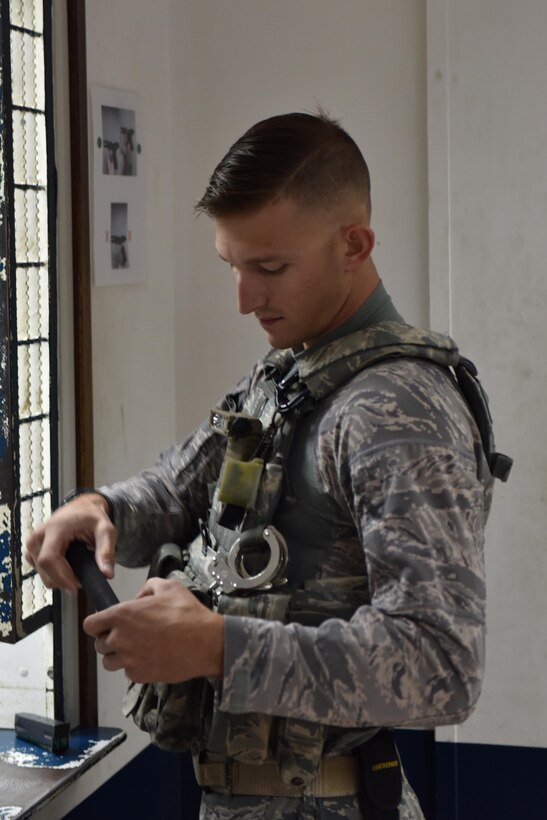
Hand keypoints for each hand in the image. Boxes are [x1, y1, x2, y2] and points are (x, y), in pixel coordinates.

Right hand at [25, 494, 115, 593]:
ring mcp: (33, 544)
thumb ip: (106, 551)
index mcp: (54, 528)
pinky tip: (66, 566)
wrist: (81, 508)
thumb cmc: (91, 516)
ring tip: (76, 569)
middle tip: (82, 578)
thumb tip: (107, 574)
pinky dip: (53, 574)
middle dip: (63, 580)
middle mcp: (38, 536)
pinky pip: (40, 570)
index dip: (60, 577)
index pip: (48, 559)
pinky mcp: (32, 550)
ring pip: (41, 573)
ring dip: (58, 578)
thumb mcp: (105, 530)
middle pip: (43, 569)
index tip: (75, 587)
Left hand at [83, 578, 223, 682]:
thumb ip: (147, 588)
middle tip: (128, 635)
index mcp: (122, 615)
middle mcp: (120, 639)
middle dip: (109, 639)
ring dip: (118, 655)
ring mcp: (128, 660)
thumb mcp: (169, 587)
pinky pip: (127, 672)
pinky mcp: (139, 676)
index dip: (97, 623)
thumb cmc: (187, 613)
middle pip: (98, 645)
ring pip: (109, 662)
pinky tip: (150, 657)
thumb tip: (138, 598)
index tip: (106, 624)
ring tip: (136, 649)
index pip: (90, 624)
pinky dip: (135, 667)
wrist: (205, 642)